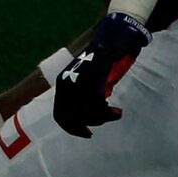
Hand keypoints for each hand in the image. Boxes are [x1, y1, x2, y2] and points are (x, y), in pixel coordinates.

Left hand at [52, 11, 149, 137]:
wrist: (108, 43)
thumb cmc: (98, 63)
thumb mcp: (83, 79)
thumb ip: (81, 96)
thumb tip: (86, 118)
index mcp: (62, 85)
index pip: (60, 115)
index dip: (71, 128)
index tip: (87, 134)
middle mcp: (67, 85)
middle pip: (73, 118)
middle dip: (87, 126)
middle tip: (100, 127)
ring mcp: (79, 83)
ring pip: (87, 115)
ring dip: (102, 119)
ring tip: (114, 114)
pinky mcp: (93, 82)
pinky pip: (98, 107)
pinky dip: (109, 114)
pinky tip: (117, 112)